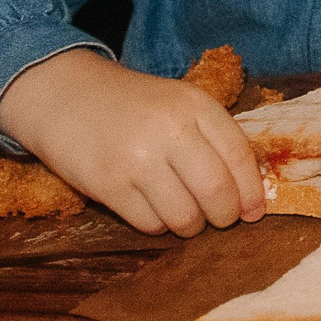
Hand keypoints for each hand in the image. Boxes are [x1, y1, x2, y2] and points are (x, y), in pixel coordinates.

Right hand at [0, 48, 264, 236]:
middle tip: (219, 219)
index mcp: (195, 105)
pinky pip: (150, 224)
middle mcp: (171, 129)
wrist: (65, 95)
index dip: (252, 192)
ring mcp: (138, 158)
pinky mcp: (108, 184)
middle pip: (217, 192)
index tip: (254, 212)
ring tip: (183, 214)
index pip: (240, 157)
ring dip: (190, 225)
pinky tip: (152, 208)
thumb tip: (251, 196)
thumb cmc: (133, 105)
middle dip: (225, 216)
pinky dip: (157, 225)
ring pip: (185, 216)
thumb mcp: (179, 104)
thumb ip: (214, 139)